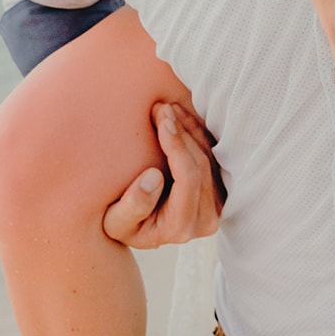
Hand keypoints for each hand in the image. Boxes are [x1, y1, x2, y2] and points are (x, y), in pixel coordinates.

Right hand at [102, 102, 223, 248]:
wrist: (136, 228)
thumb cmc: (122, 224)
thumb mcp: (115, 222)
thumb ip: (133, 205)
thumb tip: (153, 178)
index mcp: (181, 227)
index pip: (188, 178)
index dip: (177, 145)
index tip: (162, 119)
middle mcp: (206, 219)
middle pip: (202, 165)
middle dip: (182, 131)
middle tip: (162, 107)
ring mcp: (217, 206)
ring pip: (211, 158)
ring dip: (191, 128)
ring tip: (170, 108)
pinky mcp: (219, 192)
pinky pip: (215, 156)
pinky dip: (198, 133)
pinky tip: (182, 117)